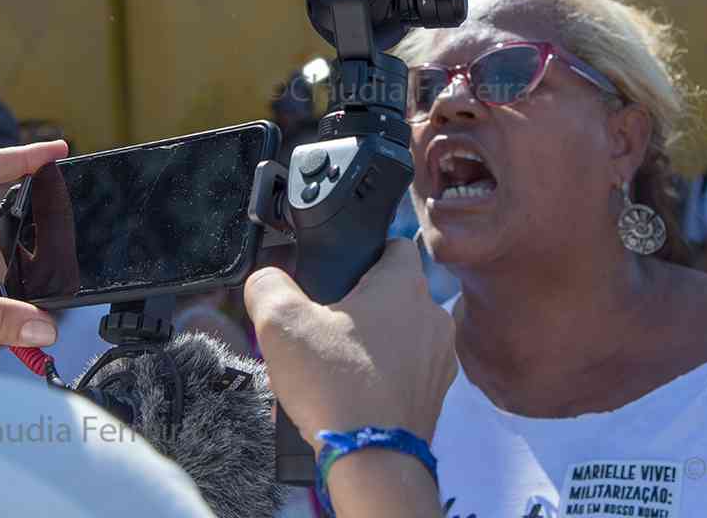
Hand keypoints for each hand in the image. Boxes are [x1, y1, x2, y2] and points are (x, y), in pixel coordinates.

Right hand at [244, 238, 456, 451]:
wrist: (373, 460)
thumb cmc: (335, 386)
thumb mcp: (281, 324)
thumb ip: (268, 286)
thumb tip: (266, 279)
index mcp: (404, 285)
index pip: (394, 245)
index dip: (365, 253)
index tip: (342, 275)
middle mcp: (433, 315)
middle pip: (396, 294)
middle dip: (365, 306)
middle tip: (329, 328)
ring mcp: (440, 357)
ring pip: (405, 334)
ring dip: (378, 343)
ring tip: (340, 366)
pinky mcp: (437, 393)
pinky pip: (411, 371)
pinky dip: (388, 376)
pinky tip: (358, 392)